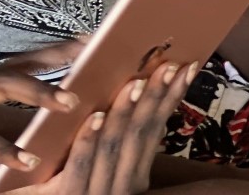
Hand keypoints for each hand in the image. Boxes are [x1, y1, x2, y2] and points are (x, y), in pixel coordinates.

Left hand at [0, 60, 197, 194]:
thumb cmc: (64, 180)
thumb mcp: (97, 159)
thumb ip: (112, 132)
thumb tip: (131, 83)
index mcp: (134, 173)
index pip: (156, 129)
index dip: (169, 99)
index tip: (184, 67)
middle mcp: (123, 185)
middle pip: (142, 135)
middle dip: (155, 98)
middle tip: (166, 66)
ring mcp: (97, 193)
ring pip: (115, 146)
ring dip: (126, 112)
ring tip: (135, 83)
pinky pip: (81, 164)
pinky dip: (89, 138)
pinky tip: (95, 116)